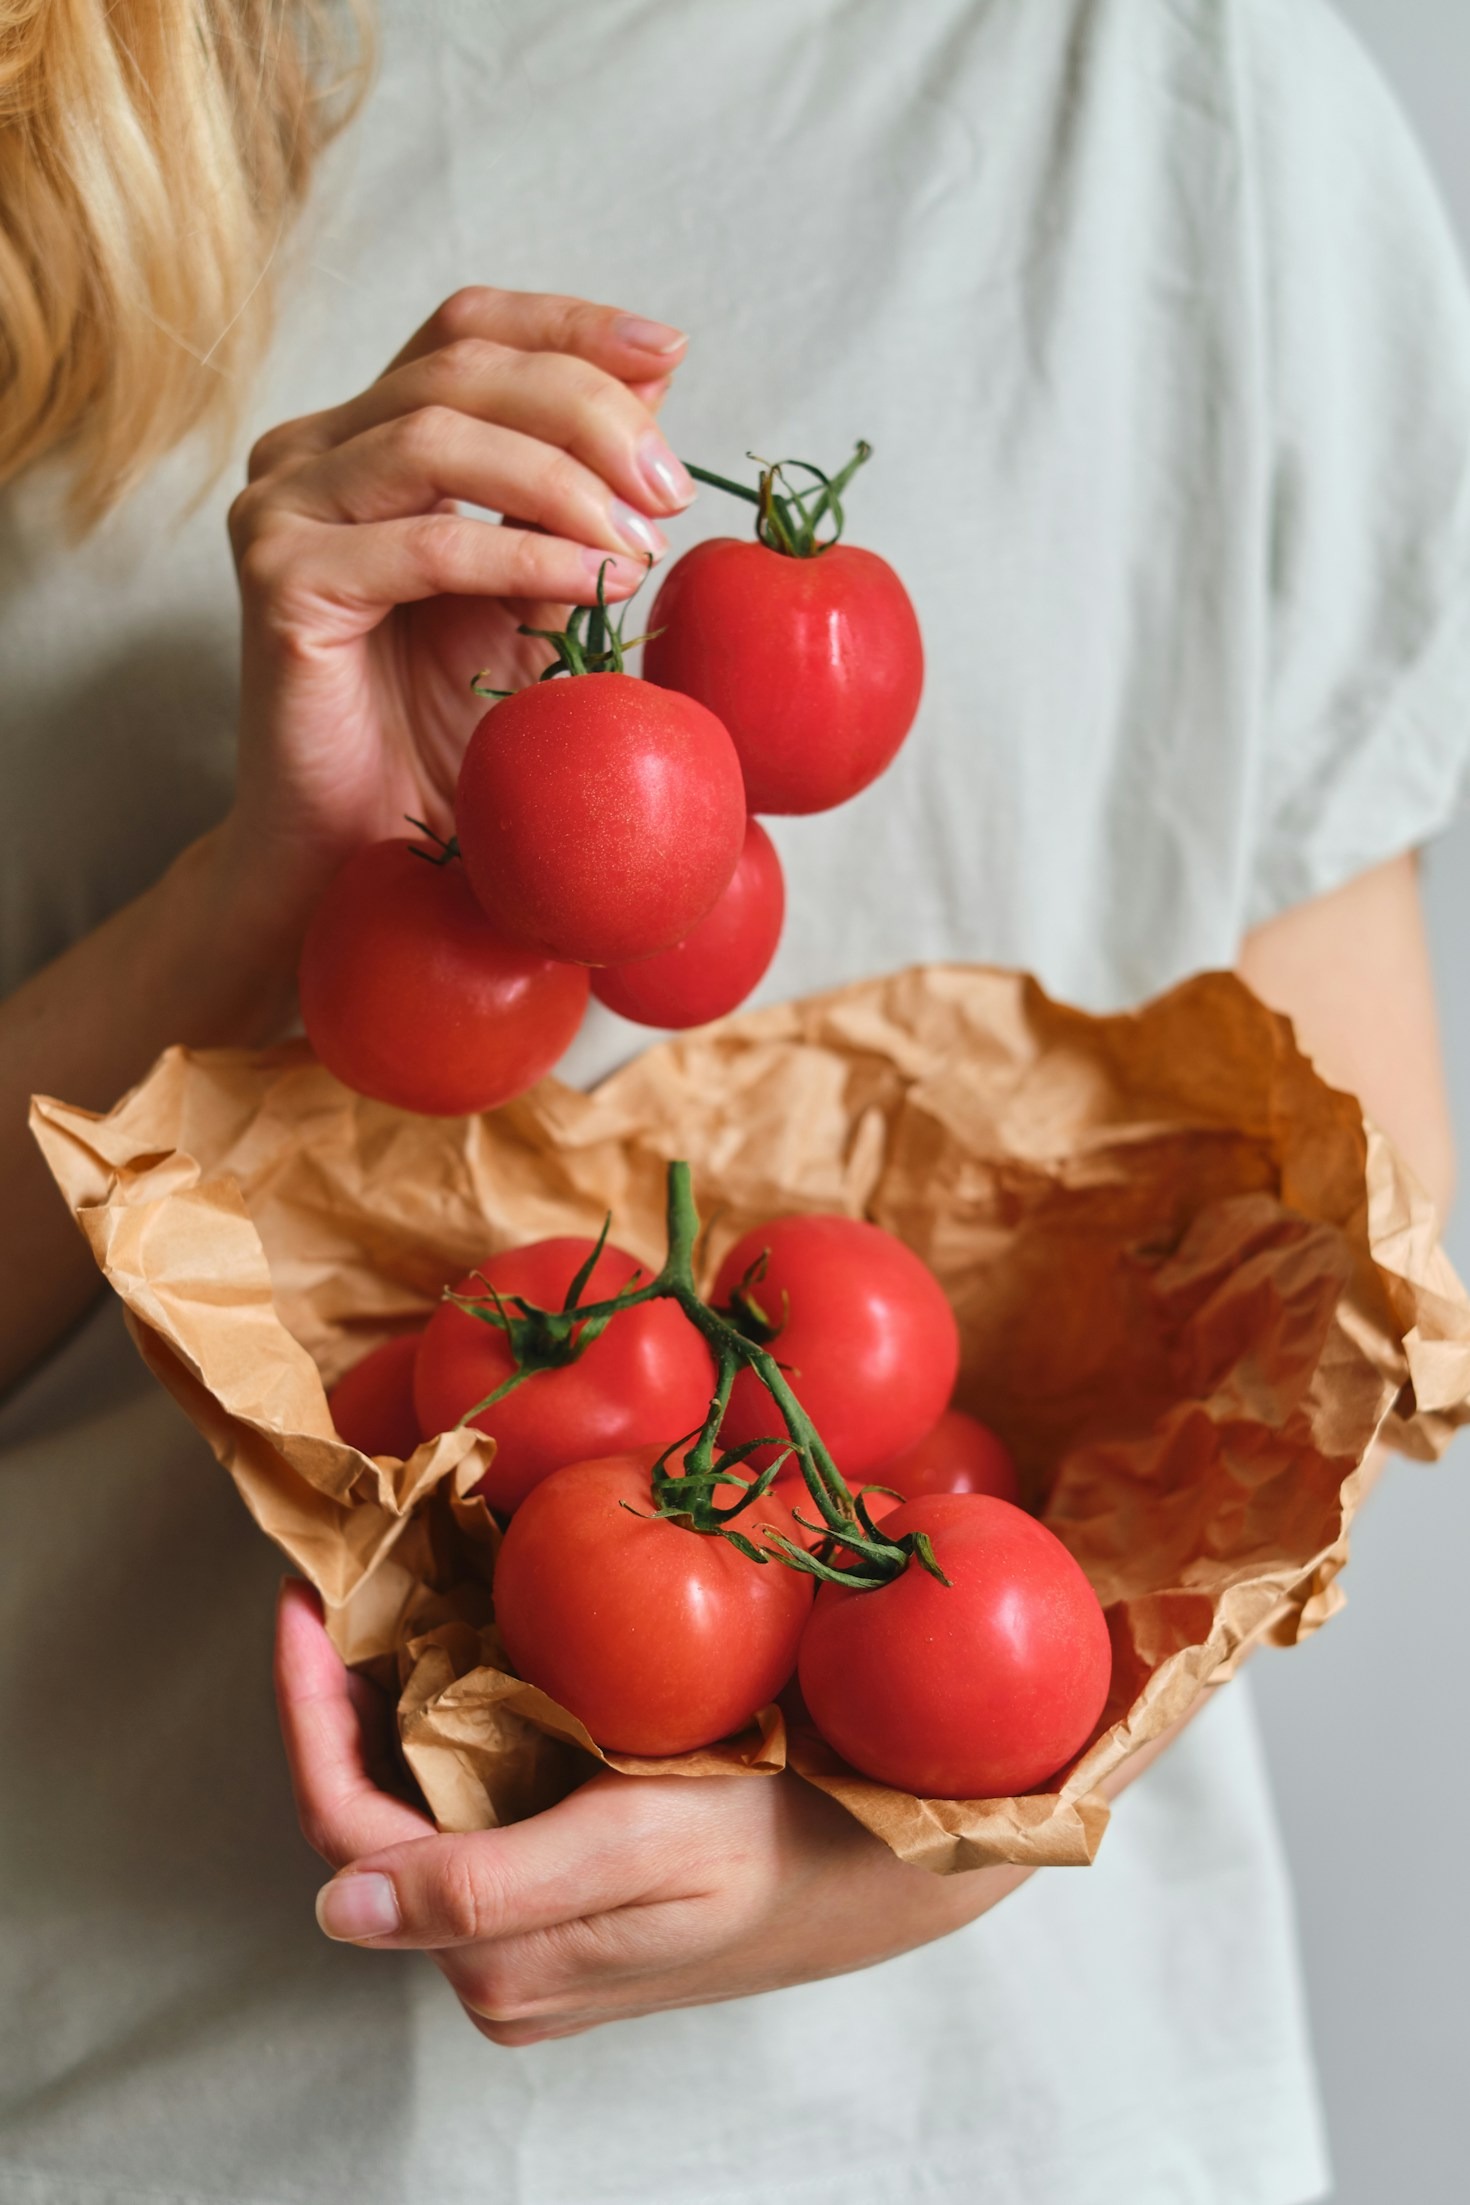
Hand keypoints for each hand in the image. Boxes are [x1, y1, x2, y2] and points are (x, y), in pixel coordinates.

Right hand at [219, 287, 694, 950]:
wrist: (360, 858)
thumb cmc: (447, 738)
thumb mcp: (538, 592)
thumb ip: (574, 491)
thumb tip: (658, 374)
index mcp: (364, 439)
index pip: (465, 332)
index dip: (568, 325)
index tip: (670, 351)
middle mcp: (307, 455)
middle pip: (461, 370)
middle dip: (589, 412)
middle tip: (671, 488)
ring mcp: (280, 510)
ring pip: (439, 435)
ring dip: (564, 482)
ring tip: (640, 547)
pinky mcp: (280, 581)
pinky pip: (425, 542)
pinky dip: (525, 554)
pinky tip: (594, 582)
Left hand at [273, 1580, 1027, 2044]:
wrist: (900, 1858)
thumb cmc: (786, 1841)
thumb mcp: (642, 1851)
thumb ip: (486, 1891)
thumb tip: (335, 1911)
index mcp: (501, 1957)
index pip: (347, 1829)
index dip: (308, 1711)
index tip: (307, 1599)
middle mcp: (499, 1958)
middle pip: (370, 1814)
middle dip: (344, 1692)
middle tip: (352, 1575)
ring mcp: (532, 1933)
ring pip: (418, 1805)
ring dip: (393, 1699)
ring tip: (398, 1594)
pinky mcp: (568, 1900)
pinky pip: (474, 1805)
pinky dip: (454, 1721)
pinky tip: (470, 1650)